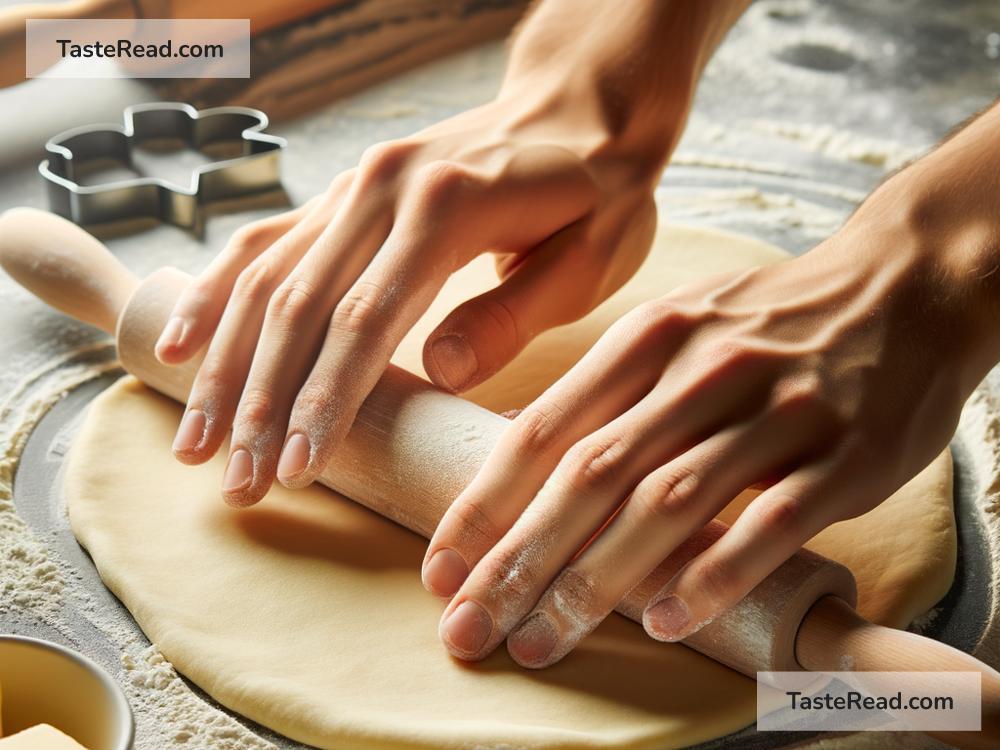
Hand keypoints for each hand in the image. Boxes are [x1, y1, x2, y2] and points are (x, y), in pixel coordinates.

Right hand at [153, 0, 745, 505]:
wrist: (576, 107)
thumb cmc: (596, 192)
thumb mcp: (591, 258)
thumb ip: (513, 313)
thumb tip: (438, 372)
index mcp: (446, 209)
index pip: (367, 319)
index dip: (325, 399)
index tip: (296, 469)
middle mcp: (381, 189)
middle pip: (299, 306)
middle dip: (261, 404)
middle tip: (240, 484)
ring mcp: (352, 186)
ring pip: (265, 279)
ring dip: (226, 367)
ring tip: (196, 446)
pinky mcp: (341, 194)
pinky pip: (262, 243)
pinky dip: (216, 295)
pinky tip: (181, 346)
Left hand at [422, 145, 999, 666]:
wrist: (904, 286)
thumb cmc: (770, 321)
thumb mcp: (679, 323)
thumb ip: (608, 386)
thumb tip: (526, 457)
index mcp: (648, 336)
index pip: (544, 428)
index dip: (484, 503)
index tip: (440, 568)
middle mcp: (701, 370)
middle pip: (590, 474)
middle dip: (519, 559)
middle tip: (468, 627)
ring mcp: (776, 410)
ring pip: (668, 503)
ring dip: (597, 581)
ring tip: (543, 639)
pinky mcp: (845, 453)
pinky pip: (771, 524)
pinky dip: (716, 576)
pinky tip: (670, 621)